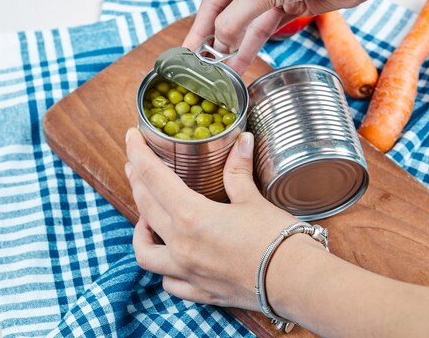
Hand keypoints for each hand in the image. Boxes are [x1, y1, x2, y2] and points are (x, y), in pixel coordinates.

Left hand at [124, 127, 299, 309]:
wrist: (297, 282)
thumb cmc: (278, 239)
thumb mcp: (253, 199)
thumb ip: (238, 170)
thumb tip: (242, 141)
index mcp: (191, 216)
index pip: (153, 177)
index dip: (138, 154)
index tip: (131, 138)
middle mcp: (181, 245)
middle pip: (144, 207)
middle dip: (136, 182)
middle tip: (135, 166)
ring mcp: (187, 271)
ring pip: (145, 252)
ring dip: (140, 231)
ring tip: (147, 218)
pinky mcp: (200, 291)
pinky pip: (169, 282)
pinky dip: (164, 268)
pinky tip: (171, 257)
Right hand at [183, 0, 386, 73]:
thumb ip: (235, 19)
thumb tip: (217, 44)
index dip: (200, 27)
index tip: (188, 52)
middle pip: (229, 12)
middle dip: (218, 40)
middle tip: (203, 67)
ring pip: (248, 24)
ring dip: (235, 48)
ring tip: (220, 73)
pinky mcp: (293, 3)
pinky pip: (266, 29)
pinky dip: (254, 45)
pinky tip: (240, 62)